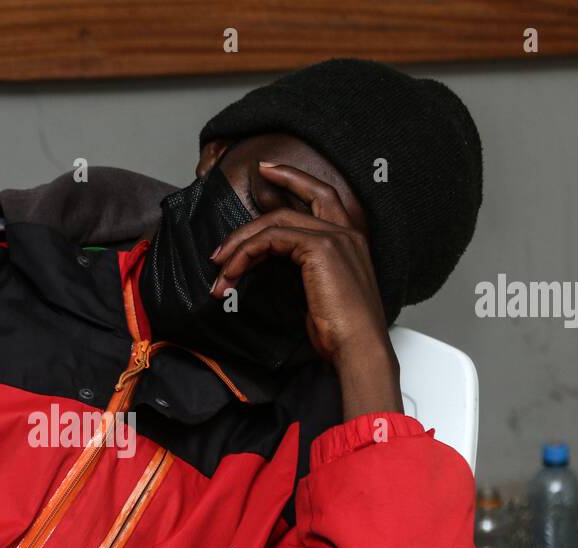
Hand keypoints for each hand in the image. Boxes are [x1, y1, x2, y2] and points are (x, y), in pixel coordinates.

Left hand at [209, 161, 402, 418]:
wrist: (358, 347)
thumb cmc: (341, 332)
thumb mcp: (318, 294)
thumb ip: (301, 272)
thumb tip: (267, 265)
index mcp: (351, 242)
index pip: (324, 196)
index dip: (296, 179)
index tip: (269, 170)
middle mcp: (347, 233)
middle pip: (305, 194)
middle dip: (274, 186)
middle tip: (245, 191)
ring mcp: (335, 237)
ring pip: (277, 222)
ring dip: (241, 243)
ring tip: (220, 267)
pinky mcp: (320, 248)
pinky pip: (270, 239)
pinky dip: (244, 254)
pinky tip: (231, 272)